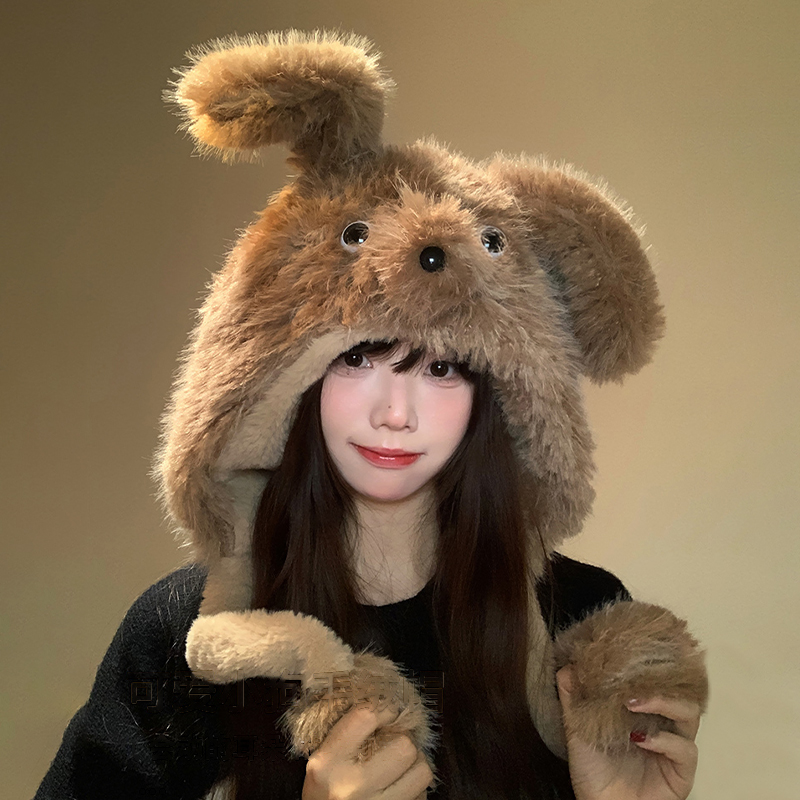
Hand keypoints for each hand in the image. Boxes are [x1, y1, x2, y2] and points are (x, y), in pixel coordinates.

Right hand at [302, 704, 433, 799]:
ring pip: (421, 770)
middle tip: (395, 743)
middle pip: (403, 745)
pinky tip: (401, 786)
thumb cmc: (324, 796)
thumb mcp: (321, 764)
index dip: (385, 708)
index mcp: (328, 763)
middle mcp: (352, 786)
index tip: (388, 711)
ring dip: (415, 764)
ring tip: (402, 766)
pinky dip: (416, 787)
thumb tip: (381, 703)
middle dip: (403, 741)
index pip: (365, 716)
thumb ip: (344, 736)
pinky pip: (422, 794)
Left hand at [557, 667, 700, 799]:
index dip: (647, 661)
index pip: (655, 678)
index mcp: (642, 711)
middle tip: (633, 669)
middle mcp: (662, 724)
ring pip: (689, 713)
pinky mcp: (682, 772)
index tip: (628, 645)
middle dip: (661, 675)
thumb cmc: (592, 772)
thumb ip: (573, 697)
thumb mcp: (577, 729)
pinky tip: (642, 738)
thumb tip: (568, 664)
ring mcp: (674, 747)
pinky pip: (685, 750)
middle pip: (679, 689)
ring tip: (633, 701)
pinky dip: (665, 740)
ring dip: (664, 701)